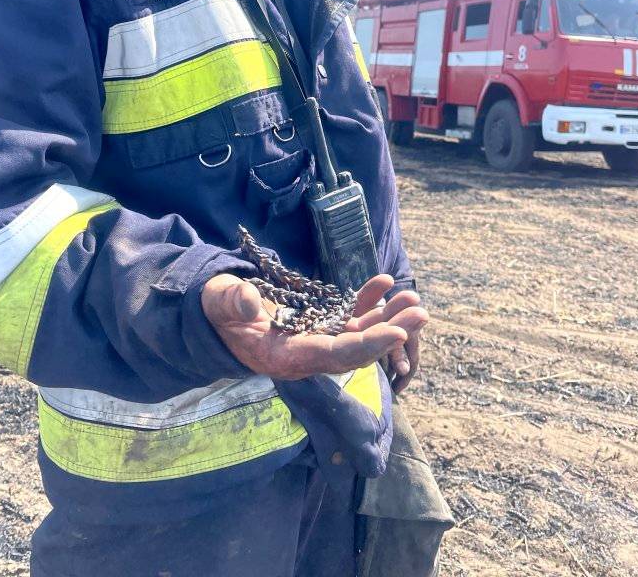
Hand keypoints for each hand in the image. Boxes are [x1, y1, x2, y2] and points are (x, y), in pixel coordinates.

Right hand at [202, 272, 427, 380]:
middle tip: (421, 313)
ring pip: (359, 333)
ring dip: (388, 317)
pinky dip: (368, 300)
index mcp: (286, 358)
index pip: (334, 356)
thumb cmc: (217, 310)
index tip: (398, 334)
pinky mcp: (319, 323)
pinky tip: (384, 281)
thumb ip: (234, 302)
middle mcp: (307, 354)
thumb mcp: (219, 303)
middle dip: (390, 332)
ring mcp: (316, 339)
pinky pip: (349, 316)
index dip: (367, 346)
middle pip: (357, 348)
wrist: (216, 315)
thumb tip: (251, 303)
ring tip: (415, 299)